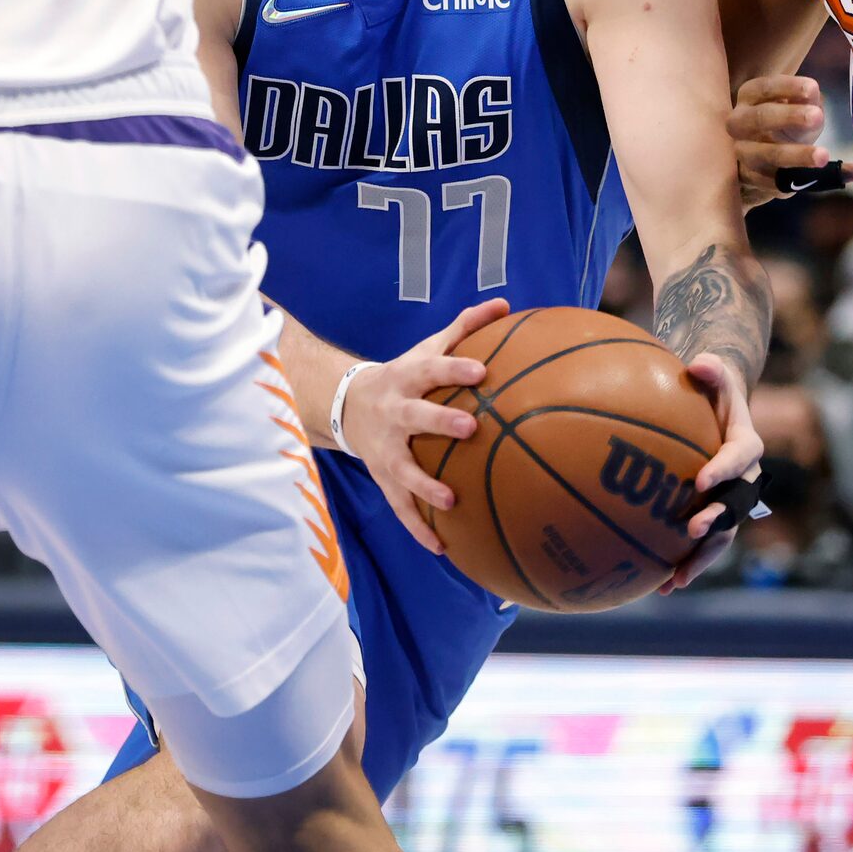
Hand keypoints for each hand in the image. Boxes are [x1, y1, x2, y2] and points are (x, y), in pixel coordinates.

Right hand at [344, 298, 508, 553]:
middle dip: (439, 422)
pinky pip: (399, 506)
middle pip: (414, 416)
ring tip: (451, 500)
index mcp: (406, 378)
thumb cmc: (404, 376)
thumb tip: (505, 304)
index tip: (481, 372)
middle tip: (470, 429)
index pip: (431, 370)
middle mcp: (393, 412)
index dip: (454, 369)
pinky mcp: (383, 477)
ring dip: (424, 485)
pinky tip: (442, 547)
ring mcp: (385, 449)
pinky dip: (418, 528)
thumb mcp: (426, 350)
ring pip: (402, 468)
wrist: (347, 405)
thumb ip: (465, 328)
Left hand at [658, 351, 762, 594]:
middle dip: (716, 521)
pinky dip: (684, 564)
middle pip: (737, 506)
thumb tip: (700, 363)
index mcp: (746, 444)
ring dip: (703, 557)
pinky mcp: (713, 516)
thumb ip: (711, 369)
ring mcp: (731, 501)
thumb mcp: (713, 373)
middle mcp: (745, 479)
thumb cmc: (711, 388)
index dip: (724, 470)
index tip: (701, 480)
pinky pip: (702, 545)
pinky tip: (660, 586)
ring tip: (677, 576)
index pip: (739, 458)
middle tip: (691, 530)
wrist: (719, 410)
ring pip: (723, 535)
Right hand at [729, 74, 852, 208]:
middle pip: (760, 117)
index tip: (813, 88)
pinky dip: (801, 182)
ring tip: (824, 156)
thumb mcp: (798, 105)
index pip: (765, 88)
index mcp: (750, 96)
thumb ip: (807, 98)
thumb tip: (812, 93)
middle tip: (817, 116)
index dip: (788, 87)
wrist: (764, 156)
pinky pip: (775, 182)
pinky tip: (824, 178)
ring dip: (796, 156)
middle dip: (789, 116)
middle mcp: (738, 122)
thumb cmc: (785, 121)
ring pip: (766, 154)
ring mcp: (742, 152)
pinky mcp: (750, 178)